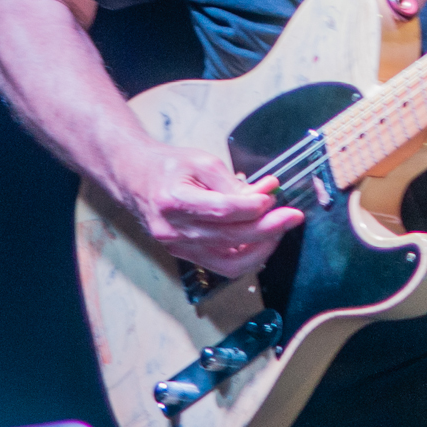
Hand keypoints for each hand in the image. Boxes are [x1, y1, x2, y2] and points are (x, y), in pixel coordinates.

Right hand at [120, 143, 304, 278]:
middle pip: (229, 238)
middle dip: (268, 229)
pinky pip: (221, 265)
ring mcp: (178, 247)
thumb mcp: (201, 161)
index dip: (252, 207)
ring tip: (279, 229)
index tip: (274, 199)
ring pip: (229, 261)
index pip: (221, 211)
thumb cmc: (166, 167)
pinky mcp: (184, 256)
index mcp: (174, 200)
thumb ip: (233, 182)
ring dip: (261, 247)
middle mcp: (174, 230)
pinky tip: (261, 239)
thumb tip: (265, 194)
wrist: (135, 179)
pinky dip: (245, 255)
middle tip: (292, 216)